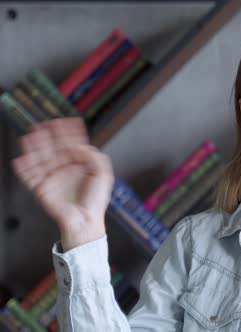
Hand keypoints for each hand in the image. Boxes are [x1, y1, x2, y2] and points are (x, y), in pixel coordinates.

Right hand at [11, 117, 114, 250]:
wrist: (86, 222)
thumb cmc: (96, 202)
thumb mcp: (104, 176)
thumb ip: (96, 158)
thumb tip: (81, 146)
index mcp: (80, 165)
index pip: (73, 144)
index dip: (71, 132)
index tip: (69, 121)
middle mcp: (65, 169)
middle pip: (55, 148)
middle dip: (50, 135)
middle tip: (46, 123)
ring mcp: (53, 178)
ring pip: (40, 158)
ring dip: (35, 147)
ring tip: (31, 135)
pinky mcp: (42, 189)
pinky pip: (30, 176)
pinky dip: (24, 168)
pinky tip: (20, 158)